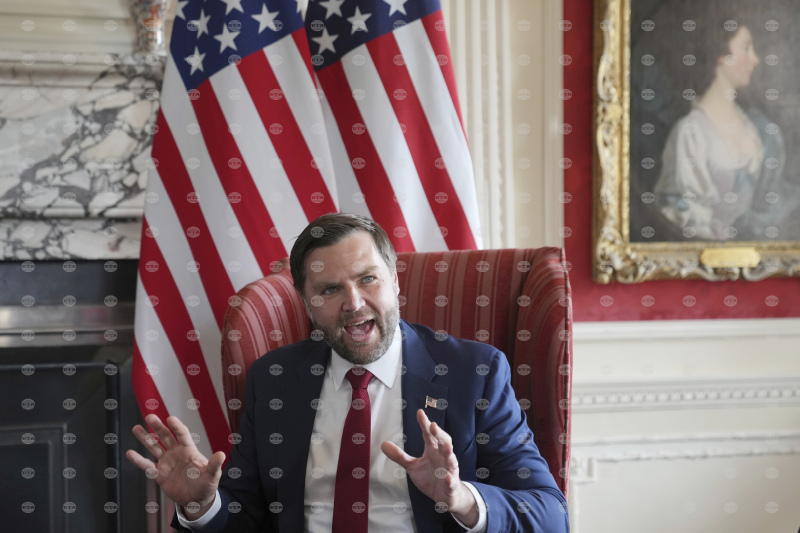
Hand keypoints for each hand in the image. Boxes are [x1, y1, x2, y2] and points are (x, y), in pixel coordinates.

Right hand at [126, 414, 224, 517]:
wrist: (197, 500)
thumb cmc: (206, 484)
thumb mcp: (213, 475)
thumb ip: (214, 465)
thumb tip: (222, 454)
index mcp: (189, 450)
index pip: (182, 435)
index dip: (176, 427)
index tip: (170, 418)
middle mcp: (176, 453)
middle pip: (165, 437)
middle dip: (158, 427)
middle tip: (149, 416)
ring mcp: (167, 462)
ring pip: (154, 447)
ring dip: (146, 438)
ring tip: (136, 428)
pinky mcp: (160, 474)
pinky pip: (147, 466)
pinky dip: (138, 460)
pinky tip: (130, 453)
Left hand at [381, 409, 478, 527]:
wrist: (444, 496)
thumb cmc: (429, 477)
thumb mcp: (412, 466)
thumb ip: (400, 456)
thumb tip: (383, 444)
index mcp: (433, 450)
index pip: (429, 435)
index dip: (425, 424)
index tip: (419, 412)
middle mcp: (443, 457)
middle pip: (444, 442)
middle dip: (440, 434)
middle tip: (433, 425)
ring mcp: (449, 470)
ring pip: (451, 459)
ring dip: (449, 452)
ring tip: (446, 445)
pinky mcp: (451, 484)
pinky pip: (451, 481)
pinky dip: (449, 479)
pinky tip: (447, 476)